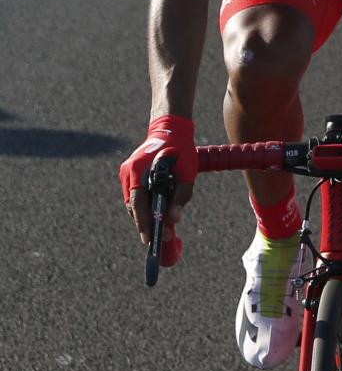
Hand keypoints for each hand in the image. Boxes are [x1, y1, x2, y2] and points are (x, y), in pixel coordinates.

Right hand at [119, 116, 196, 265]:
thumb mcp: (187, 172)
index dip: (143, 223)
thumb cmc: (181, 151)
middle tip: (157, 239)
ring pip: (133, 202)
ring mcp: (126, 173)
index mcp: (138, 170)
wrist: (171, 130)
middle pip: (134, 206)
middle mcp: (128, 172)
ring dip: (144, 216)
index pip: (138, 203)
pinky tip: (154, 215)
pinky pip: (135, 195)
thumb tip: (173, 220)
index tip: (150, 239)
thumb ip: (181, 196)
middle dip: (145, 224)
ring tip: (158, 231)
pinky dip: (144, 206)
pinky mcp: (129, 174)